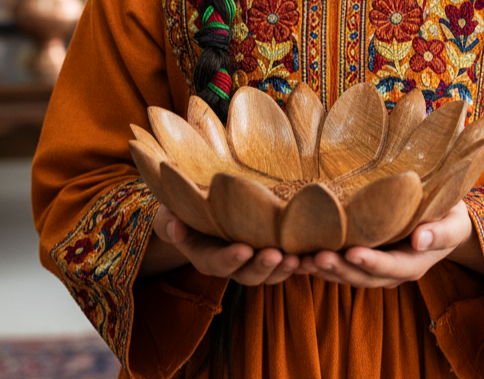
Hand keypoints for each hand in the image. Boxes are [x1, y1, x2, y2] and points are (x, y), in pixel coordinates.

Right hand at [146, 204, 300, 285]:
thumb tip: (176, 226)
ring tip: (299, 259)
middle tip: (278, 255)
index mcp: (205, 256)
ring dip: (284, 268)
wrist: (200, 213)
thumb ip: (170, 221)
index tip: (244, 249)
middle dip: (263, 266)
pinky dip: (298, 263)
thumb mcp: (171, 213)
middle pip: (247, 274)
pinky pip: (284, 263)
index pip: (217, 263)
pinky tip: (312, 256)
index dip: (230, 259)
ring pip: (269, 273)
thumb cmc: (183, 209)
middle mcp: (229, 264)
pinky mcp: (268, 253)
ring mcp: (250, 262)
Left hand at [299, 201, 481, 287]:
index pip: (392, 267)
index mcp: (416, 263)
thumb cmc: (450, 215)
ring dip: (325, 270)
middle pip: (364, 276)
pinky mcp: (364, 259)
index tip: (352, 252)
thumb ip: (441, 232)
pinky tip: (301, 256)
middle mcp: (393, 271)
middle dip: (340, 269)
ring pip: (349, 275)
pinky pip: (342, 266)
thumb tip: (421, 238)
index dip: (372, 262)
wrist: (445, 221)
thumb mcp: (453, 221)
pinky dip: (321, 264)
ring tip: (302, 259)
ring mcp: (377, 268)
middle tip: (316, 257)